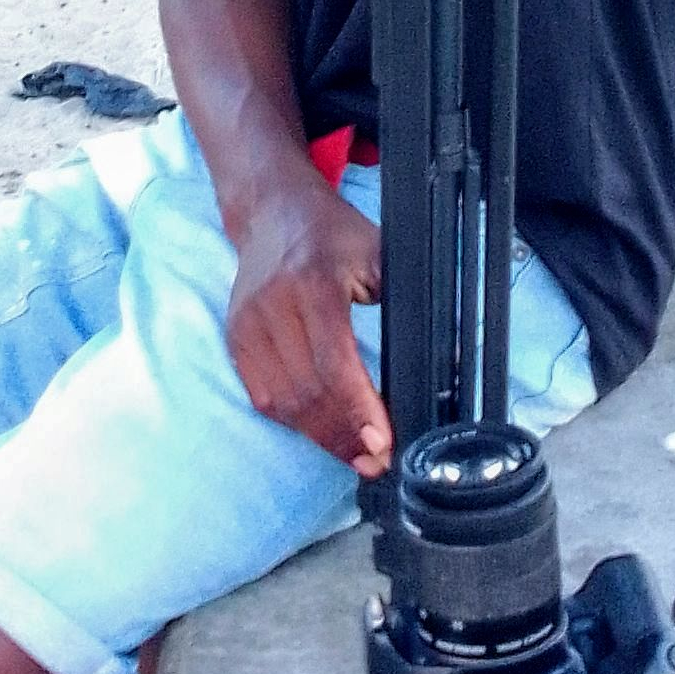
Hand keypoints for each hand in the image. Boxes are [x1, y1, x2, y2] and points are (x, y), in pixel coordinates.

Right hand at [224, 179, 391, 476]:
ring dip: (320, 436)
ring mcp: (247, 324)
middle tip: (376, 461)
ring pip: (282, 401)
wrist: (271, 212)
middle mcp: (272, 305)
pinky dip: (293, 421)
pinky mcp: (235, 338)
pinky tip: (321, 432)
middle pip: (307, 391)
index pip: (334, 362)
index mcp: (311, 283)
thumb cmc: (332, 234)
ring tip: (355, 456)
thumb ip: (402, 300)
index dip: (358, 409)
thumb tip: (440, 359)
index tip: (382, 442)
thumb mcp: (377, 253)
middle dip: (344, 435)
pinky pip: (262, 396)